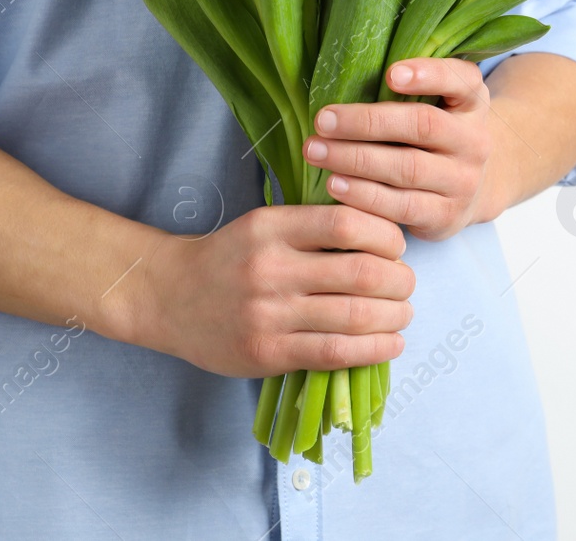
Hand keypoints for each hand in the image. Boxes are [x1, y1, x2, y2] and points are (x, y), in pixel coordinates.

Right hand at [138, 205, 413, 378]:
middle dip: (401, 281)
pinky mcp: (266, 352)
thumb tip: (388, 237)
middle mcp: (270, 268)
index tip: (397, 248)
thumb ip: (317, 226)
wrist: (168, 297)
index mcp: (273, 227)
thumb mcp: (267, 225)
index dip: (387, 236)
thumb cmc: (231, 258)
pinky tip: (391, 344)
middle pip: (362, 273)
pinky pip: (335, 352)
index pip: (348, 224)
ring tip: (403, 314)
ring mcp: (267, 313)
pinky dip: (374, 349)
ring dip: (395, 317)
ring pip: (355, 315)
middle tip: (407, 285)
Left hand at [304, 58, 498, 242]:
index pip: (460, 80)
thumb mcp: (439, 106)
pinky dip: (364, 195)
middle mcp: (475, 141)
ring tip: (316, 151)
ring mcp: (464, 181)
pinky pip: (402, 206)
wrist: (469, 191)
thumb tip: (345, 75)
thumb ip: (411, 90)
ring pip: (408, 168)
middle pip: (423, 126)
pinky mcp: (446, 215)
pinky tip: (334, 184)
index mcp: (473, 103)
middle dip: (368, 122)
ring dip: (355, 159)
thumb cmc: (435, 138)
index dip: (429, 75)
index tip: (390, 73)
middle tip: (323, 120)